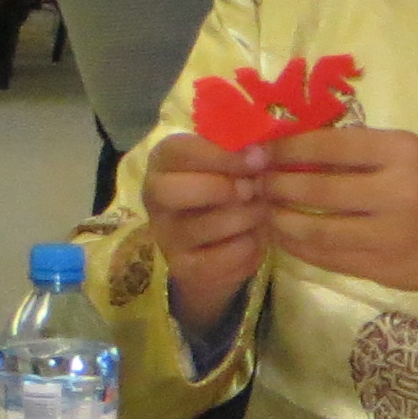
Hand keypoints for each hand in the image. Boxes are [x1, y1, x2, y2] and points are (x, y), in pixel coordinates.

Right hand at [142, 132, 277, 337]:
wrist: (211, 244)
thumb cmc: (222, 187)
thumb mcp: (223, 162)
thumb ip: (238, 151)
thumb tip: (262, 151)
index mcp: (162, 162)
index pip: (179, 151)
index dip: (221, 154)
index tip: (257, 158)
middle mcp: (155, 200)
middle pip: (176, 191)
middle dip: (224, 188)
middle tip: (254, 189)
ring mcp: (166, 237)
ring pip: (208, 226)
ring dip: (247, 217)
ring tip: (260, 211)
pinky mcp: (185, 268)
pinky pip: (225, 257)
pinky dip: (250, 246)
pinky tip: (254, 237)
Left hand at [264, 125, 417, 315]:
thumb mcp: (413, 154)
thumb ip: (362, 152)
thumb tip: (295, 144)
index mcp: (403, 153)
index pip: (330, 146)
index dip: (287, 148)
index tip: (261, 148)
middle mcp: (396, 192)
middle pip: (316, 190)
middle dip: (276, 185)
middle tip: (255, 182)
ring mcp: (389, 236)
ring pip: (315, 230)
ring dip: (281, 220)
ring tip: (265, 211)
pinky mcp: (382, 269)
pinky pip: (327, 258)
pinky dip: (299, 247)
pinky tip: (287, 237)